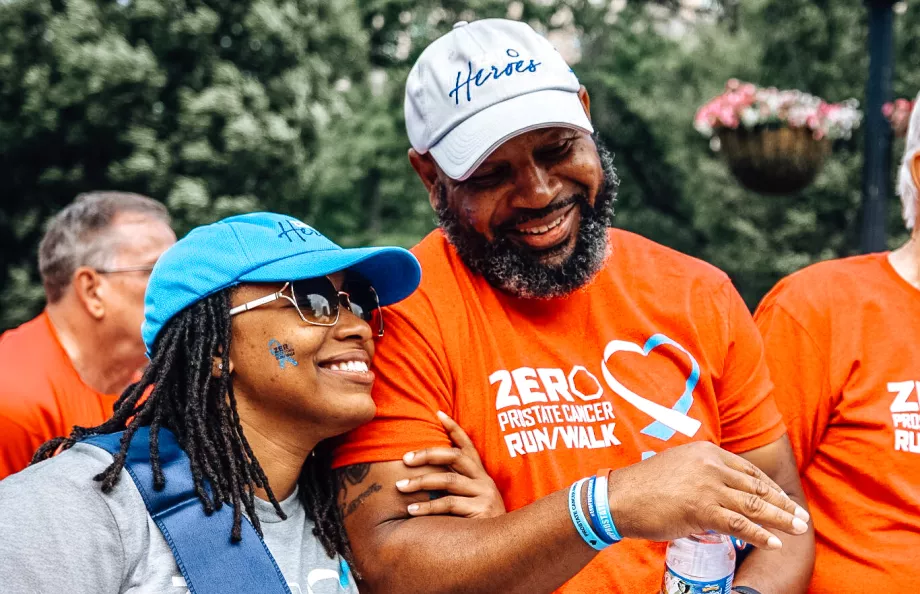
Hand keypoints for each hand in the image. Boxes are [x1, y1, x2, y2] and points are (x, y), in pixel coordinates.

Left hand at [395, 410, 505, 517]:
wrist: (504, 547)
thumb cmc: (479, 522)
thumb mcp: (471, 499)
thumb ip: (454, 486)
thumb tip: (422, 476)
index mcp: (480, 474)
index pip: (467, 445)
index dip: (454, 428)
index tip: (438, 413)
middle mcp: (483, 480)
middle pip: (454, 456)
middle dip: (427, 454)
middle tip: (404, 458)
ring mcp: (484, 494)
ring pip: (448, 480)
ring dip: (421, 482)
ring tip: (400, 486)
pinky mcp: (481, 510)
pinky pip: (448, 504)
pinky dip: (427, 507)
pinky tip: (411, 510)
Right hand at [607, 441, 809, 549]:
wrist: (619, 498)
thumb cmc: (645, 487)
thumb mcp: (679, 468)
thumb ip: (702, 474)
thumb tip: (722, 493)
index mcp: (707, 452)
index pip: (748, 471)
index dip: (769, 487)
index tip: (783, 499)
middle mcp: (711, 466)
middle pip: (756, 487)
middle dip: (782, 504)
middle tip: (801, 517)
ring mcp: (708, 487)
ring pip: (754, 505)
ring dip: (781, 519)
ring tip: (798, 528)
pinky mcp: (702, 509)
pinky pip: (739, 525)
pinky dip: (760, 535)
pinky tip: (774, 543)